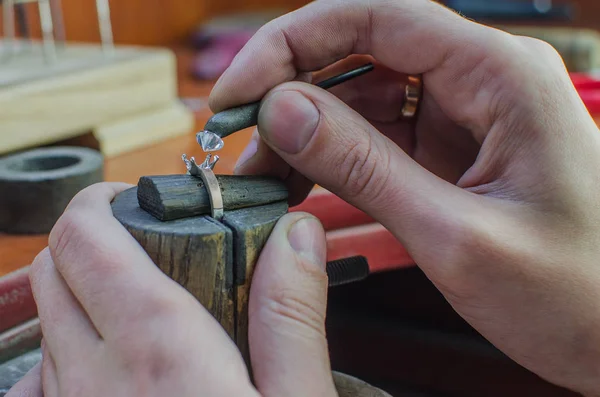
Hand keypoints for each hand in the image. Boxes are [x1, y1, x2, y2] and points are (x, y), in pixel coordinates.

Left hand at [7, 182, 336, 396]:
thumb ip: (291, 312)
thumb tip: (297, 238)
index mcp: (158, 352)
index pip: (89, 238)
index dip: (104, 201)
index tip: (136, 198)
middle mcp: (96, 379)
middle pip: (58, 268)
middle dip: (95, 240)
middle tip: (150, 243)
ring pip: (47, 320)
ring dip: (83, 293)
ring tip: (144, 300)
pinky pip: (46, 376)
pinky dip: (73, 350)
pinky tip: (122, 366)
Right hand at [211, 0, 599, 394]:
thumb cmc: (578, 293)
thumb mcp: (456, 235)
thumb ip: (365, 168)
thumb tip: (281, 111)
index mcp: (497, 75)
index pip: (374, 17)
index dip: (291, 43)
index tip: (236, 91)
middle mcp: (480, 81)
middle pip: (362, 54)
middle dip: (293, 93)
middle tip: (244, 147)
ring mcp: (465, 117)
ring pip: (363, 99)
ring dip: (309, 132)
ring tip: (266, 177)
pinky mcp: (453, 153)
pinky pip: (380, 139)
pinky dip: (336, 161)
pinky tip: (304, 190)